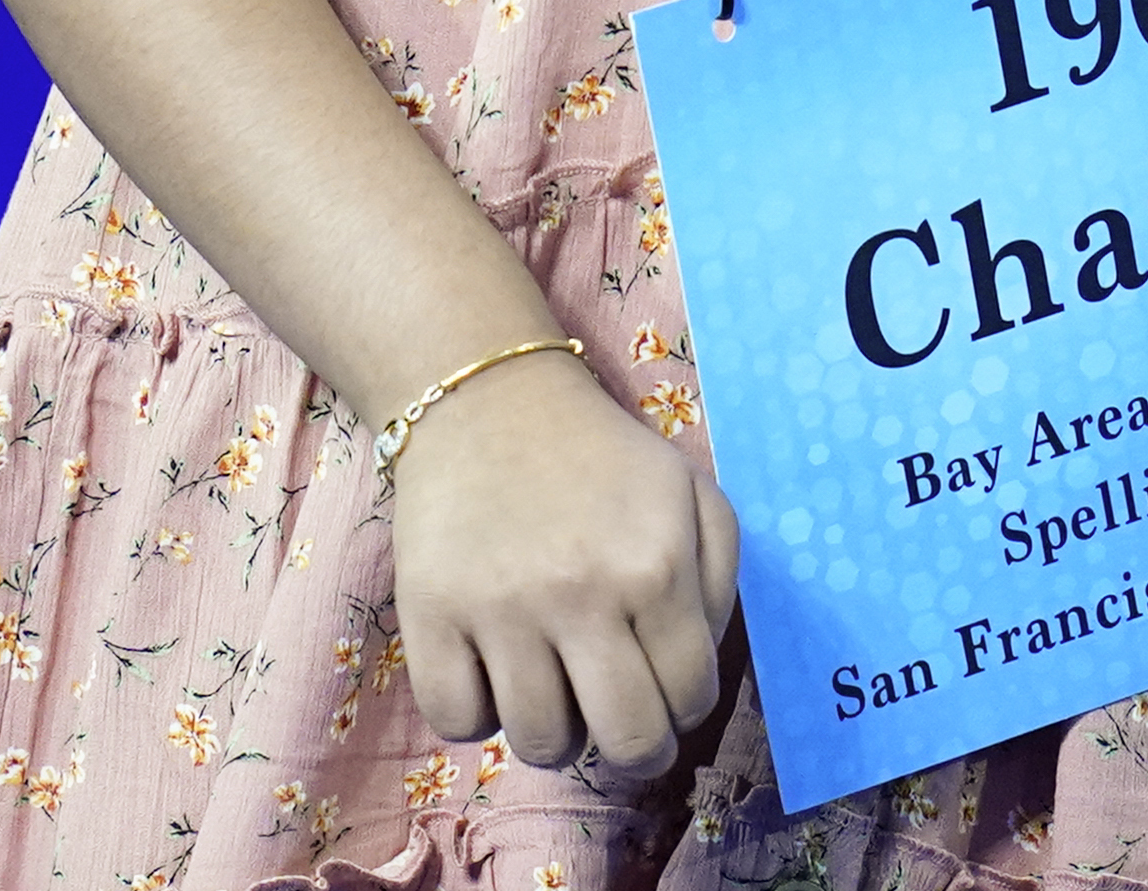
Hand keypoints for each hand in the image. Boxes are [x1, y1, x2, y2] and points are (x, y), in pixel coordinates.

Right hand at [386, 355, 740, 779]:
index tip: (660, 687)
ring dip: (551, 727)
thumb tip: (697, 669)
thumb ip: (719, 581)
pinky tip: (489, 668)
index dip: (683, 707)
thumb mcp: (690, 493)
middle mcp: (582, 595)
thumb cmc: (599, 456)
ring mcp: (500, 609)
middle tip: (614, 717)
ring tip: (548, 680)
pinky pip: (456, 721)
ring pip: (540, 744)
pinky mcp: (429, 612)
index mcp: (656, 567)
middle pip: (628, 743)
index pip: (692, 699)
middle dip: (633, 748)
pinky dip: (475, 712)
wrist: (487, 399)